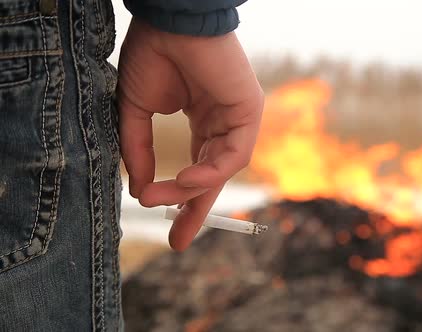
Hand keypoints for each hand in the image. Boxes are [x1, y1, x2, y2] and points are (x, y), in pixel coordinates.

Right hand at [117, 19, 263, 250]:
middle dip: (195, 209)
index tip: (165, 226)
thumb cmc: (154, 55)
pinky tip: (185, 179)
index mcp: (201, 123)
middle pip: (213, 177)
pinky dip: (210, 171)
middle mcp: (221, 125)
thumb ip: (137, 149)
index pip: (195, 169)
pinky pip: (233, 154)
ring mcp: (238, 119)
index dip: (180, 199)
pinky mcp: (250, 110)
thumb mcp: (134, 110)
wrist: (168, 20)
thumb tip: (138, 189)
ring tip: (163, 199)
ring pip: (221, 169)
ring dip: (192, 189)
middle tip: (178, 240)